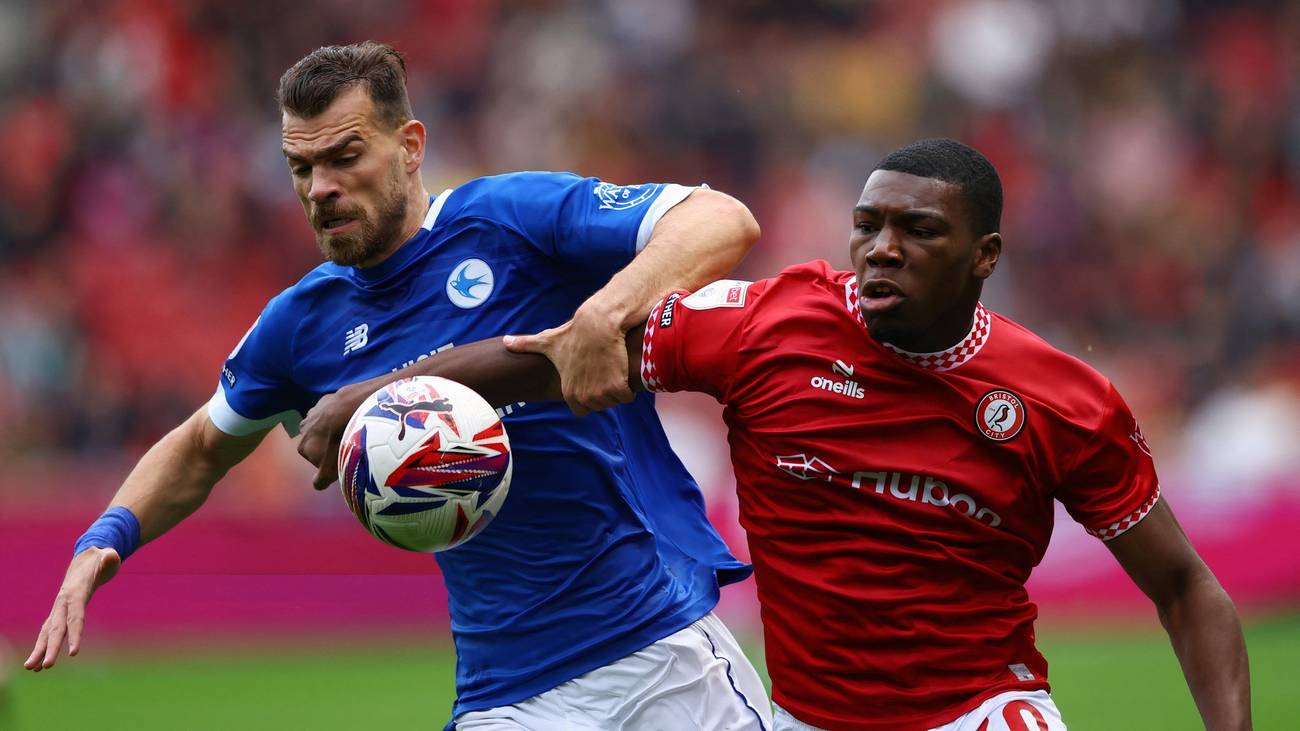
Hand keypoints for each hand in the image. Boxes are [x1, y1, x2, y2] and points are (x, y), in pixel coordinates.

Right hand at [25, 546, 120, 671]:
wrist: (86, 558)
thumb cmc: (100, 559)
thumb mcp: (107, 556)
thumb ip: (109, 558)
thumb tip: (112, 556)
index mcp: (76, 591)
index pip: (75, 616)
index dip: (75, 634)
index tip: (73, 653)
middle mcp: (63, 602)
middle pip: (57, 628)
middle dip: (51, 648)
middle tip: (46, 667)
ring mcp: (59, 608)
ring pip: (48, 632)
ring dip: (39, 650)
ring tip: (31, 669)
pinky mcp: (59, 613)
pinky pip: (50, 632)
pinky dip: (43, 647)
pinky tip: (38, 664)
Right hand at [298, 383, 369, 489]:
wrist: (354, 410)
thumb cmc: (341, 444)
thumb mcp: (331, 469)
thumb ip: (321, 479)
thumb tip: (317, 485)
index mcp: (302, 445)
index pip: (313, 457)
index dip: (327, 460)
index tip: (341, 460)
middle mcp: (304, 426)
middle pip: (318, 438)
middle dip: (329, 441)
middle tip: (349, 445)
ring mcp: (316, 409)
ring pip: (325, 422)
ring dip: (336, 426)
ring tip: (355, 430)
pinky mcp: (330, 396)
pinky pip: (336, 408)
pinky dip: (344, 412)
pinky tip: (357, 416)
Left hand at [504, 306, 633, 415]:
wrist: (599, 324)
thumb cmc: (574, 333)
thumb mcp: (548, 341)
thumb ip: (526, 345)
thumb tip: (506, 342)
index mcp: (569, 392)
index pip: (583, 410)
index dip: (589, 396)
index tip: (592, 380)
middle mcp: (584, 397)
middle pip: (601, 405)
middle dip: (605, 393)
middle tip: (604, 372)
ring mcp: (601, 393)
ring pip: (615, 401)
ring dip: (618, 390)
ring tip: (613, 370)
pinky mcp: (618, 387)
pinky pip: (627, 396)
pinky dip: (629, 387)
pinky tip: (623, 371)